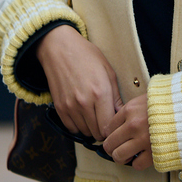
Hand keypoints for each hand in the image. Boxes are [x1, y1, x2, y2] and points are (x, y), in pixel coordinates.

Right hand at [36, 24, 121, 139]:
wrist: (60, 48)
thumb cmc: (87, 56)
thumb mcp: (108, 71)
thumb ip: (116, 96)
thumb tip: (121, 113)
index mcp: (101, 93)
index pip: (108, 126)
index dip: (113, 127)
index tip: (114, 122)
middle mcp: (85, 103)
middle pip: (97, 133)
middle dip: (103, 129)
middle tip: (105, 119)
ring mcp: (70, 106)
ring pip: (84, 132)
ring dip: (91, 128)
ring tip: (94, 115)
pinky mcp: (59, 108)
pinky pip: (71, 128)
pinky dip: (78, 125)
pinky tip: (82, 114)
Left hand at [103, 95, 152, 170]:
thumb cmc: (170, 102)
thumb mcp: (146, 98)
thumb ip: (132, 109)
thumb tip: (120, 121)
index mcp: (130, 110)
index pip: (108, 127)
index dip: (111, 134)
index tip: (115, 136)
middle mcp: (133, 125)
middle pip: (110, 144)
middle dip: (112, 148)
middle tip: (118, 148)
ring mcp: (143, 140)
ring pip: (119, 156)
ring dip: (122, 157)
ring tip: (128, 154)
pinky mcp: (154, 153)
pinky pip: (136, 165)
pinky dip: (138, 162)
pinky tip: (143, 156)